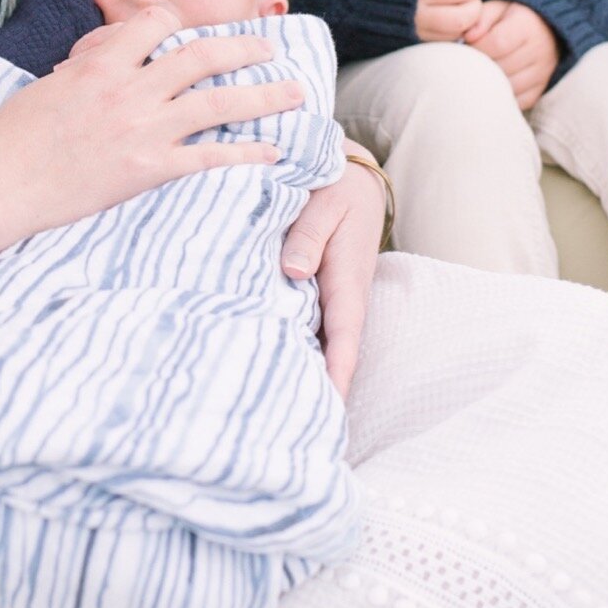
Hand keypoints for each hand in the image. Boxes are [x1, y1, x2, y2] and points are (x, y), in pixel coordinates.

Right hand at [0, 6, 303, 235]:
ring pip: (218, 101)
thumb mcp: (44, 81)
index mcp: (101, 61)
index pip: (158, 22)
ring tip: (294, 92)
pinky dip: (245, 153)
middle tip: (271, 47)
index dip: (181, 24)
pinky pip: (209, 156)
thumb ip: (82, 61)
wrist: (2, 188)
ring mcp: (142, 130)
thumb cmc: (12, 138)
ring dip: (263, 95)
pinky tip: (271, 153)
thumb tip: (100, 48)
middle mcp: (129, 88)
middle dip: (244, 48)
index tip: (195, 32)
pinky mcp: (147, 170)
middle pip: (202, 55)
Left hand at [281, 140, 385, 398]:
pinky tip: (259, 369)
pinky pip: (300, 327)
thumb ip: (308, 234)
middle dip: (315, 392)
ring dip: (299, 375)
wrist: (348, 174)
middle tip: (292, 433)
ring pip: (313, 345)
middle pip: (329, 355)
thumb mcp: (326, 203)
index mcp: (348, 281)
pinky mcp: (309, 292)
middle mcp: (338, 298)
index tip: (329, 409)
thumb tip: (291, 272)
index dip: (338, 374)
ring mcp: (324, 298)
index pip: (345, 338)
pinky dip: (286, 348)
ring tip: (269, 417)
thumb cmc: (336, 188)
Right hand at [415, 0, 486, 41]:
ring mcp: (413, 33)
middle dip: (475, 8)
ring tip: (459, 8)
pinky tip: (446, 19)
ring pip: (453, 36)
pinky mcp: (410, 45)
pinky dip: (449, 34)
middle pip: (461, 19)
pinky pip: (440, 45)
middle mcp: (416, 14)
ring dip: (464, 23)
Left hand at [466, 0, 558, 110]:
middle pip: (501, 67)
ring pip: (507, 87)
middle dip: (480, 65)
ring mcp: (542, 73)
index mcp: (527, 26)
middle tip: (470, 60)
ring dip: (489, 81)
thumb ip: (481, 19)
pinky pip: (515, 101)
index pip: (497, 43)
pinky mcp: (539, 90)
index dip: (477, 46)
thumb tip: (468, 37)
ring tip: (481, 70)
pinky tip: (493, 82)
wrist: (545, 29)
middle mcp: (539, 50)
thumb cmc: (512, 18)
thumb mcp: (497, 8)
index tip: (468, 45)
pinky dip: (501, 95)